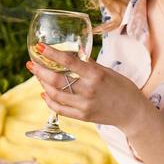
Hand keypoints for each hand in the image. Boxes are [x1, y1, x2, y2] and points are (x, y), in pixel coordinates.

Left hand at [26, 43, 147, 130]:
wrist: (133, 112)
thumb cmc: (123, 88)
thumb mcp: (108, 71)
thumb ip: (89, 64)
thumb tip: (73, 52)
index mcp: (96, 75)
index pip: (69, 62)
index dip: (52, 53)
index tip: (40, 47)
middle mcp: (88, 90)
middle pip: (56, 80)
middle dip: (40, 71)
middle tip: (31, 63)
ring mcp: (84, 105)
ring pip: (55, 95)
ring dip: (43, 84)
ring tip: (39, 76)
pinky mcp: (83, 116)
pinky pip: (60, 109)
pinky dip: (49, 101)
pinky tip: (45, 93)